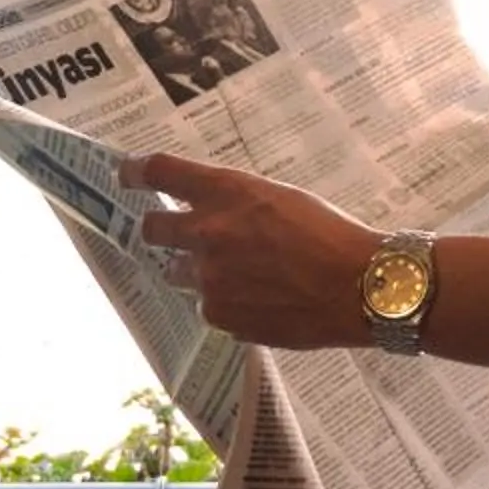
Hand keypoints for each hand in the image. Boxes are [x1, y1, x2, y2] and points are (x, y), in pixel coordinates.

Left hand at [126, 150, 378, 351]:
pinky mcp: (222, 317)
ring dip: (196, 270)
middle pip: (152, 228)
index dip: (135, 171)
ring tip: (239, 272)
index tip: (126, 173)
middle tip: (172, 230)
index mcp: (227, 192)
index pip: (160, 172)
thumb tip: (206, 207)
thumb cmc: (332, 235)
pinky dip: (225, 301)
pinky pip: (209, 306)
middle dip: (158, 228)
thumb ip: (236, 200)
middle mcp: (208, 234)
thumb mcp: (282, 198)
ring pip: (178, 273)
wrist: (361, 288)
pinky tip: (260, 297)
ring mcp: (211, 280)